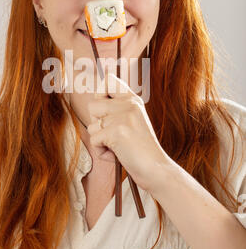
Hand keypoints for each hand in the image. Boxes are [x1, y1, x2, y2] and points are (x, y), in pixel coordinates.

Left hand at [87, 72, 172, 191]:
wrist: (156, 168)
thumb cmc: (141, 149)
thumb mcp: (132, 121)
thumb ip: (116, 110)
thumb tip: (93, 103)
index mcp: (133, 99)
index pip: (108, 80)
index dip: (99, 94)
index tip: (104, 111)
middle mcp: (129, 104)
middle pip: (92, 105)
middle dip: (97, 123)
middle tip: (114, 134)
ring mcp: (123, 117)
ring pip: (92, 125)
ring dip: (100, 140)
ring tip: (118, 146)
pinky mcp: (116, 131)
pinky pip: (94, 141)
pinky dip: (102, 152)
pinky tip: (118, 154)